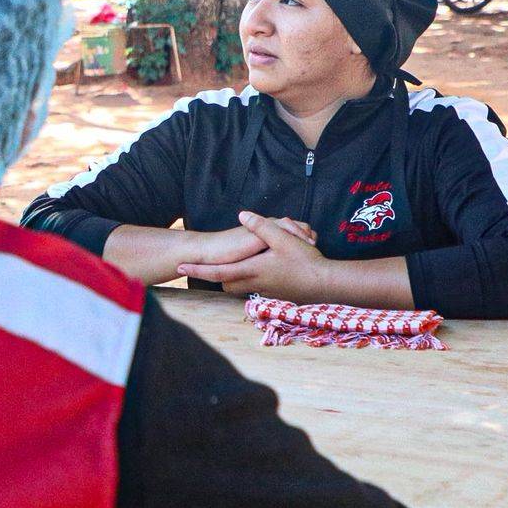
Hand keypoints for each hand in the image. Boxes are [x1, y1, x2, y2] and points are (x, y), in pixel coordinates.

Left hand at [178, 210, 326, 299]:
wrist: (327, 286)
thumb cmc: (306, 262)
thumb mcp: (284, 238)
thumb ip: (261, 226)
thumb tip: (242, 214)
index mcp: (252, 270)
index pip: (217, 272)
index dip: (198, 270)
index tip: (180, 268)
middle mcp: (255, 283)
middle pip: (225, 283)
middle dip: (215, 276)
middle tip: (203, 266)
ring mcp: (265, 290)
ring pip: (239, 287)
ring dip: (232, 278)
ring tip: (228, 266)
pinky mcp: (276, 293)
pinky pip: (254, 288)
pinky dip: (248, 280)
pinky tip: (257, 270)